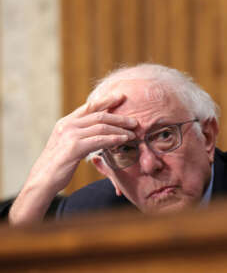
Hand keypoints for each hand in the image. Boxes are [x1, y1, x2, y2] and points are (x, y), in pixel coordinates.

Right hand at [9, 93, 136, 224]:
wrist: (42, 180)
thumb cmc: (58, 164)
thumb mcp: (67, 144)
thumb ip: (80, 134)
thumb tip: (98, 130)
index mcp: (66, 122)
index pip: (89, 106)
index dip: (107, 100)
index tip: (121, 97)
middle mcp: (68, 125)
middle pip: (99, 115)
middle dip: (119, 117)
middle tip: (134, 121)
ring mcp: (70, 135)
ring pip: (102, 127)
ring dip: (120, 129)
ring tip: (133, 133)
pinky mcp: (74, 147)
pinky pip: (100, 140)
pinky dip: (114, 139)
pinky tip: (123, 140)